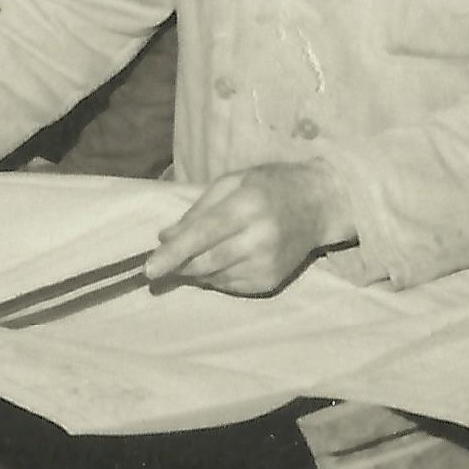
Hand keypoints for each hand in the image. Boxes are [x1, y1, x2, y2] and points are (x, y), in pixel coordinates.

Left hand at [143, 159, 354, 294]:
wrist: (319, 205)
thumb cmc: (271, 185)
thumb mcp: (232, 182)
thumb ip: (198, 210)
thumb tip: (165, 238)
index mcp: (247, 206)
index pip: (204, 234)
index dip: (174, 253)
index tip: (149, 269)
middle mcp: (259, 239)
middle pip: (205, 262)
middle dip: (178, 266)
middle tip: (160, 264)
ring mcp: (266, 264)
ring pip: (214, 278)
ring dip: (196, 270)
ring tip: (200, 252)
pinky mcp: (270, 281)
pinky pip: (229, 286)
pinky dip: (216, 276)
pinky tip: (225, 259)